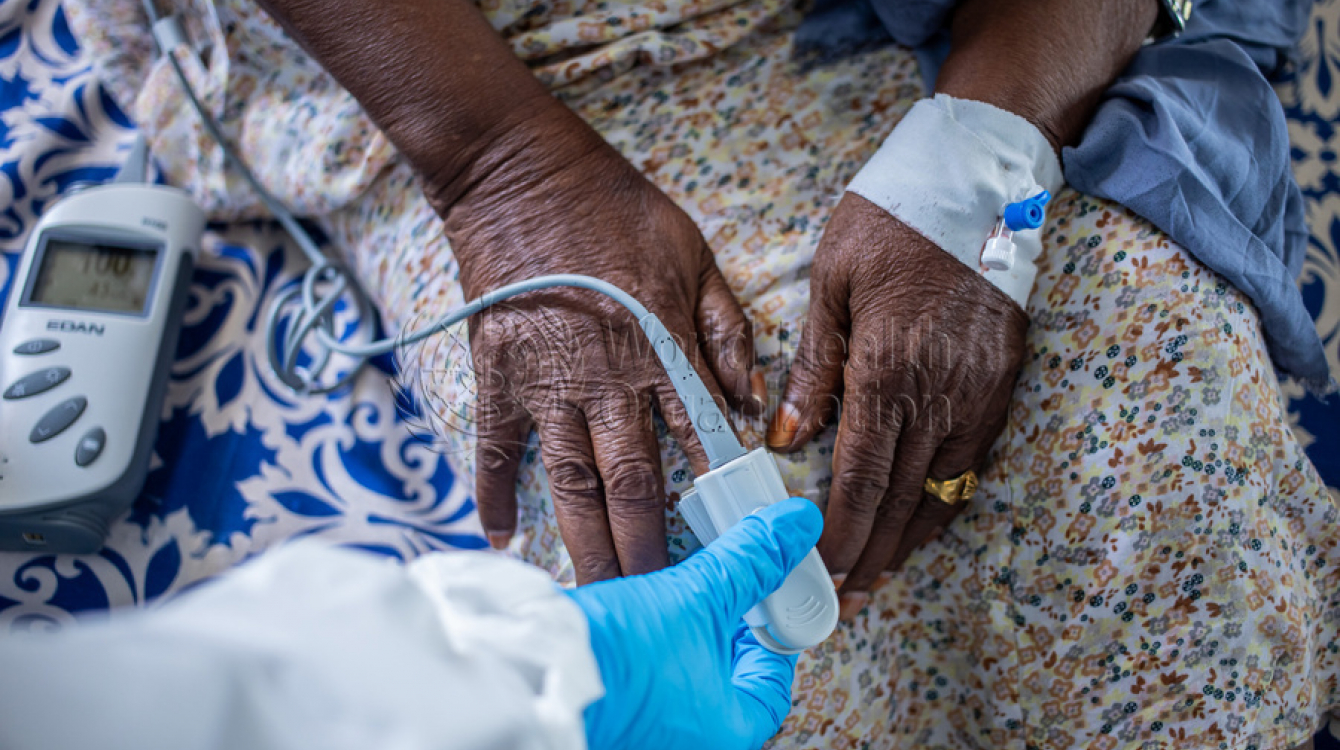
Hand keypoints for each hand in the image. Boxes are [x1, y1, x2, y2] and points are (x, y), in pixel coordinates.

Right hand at [441, 101, 765, 583]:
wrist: (519, 170)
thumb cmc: (616, 209)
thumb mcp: (695, 255)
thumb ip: (727, 330)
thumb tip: (752, 400)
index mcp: (662, 348)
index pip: (698, 443)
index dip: (716, 501)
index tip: (730, 550)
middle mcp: (605, 377)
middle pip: (632, 483)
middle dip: (648, 551)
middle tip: (657, 605)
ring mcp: (544, 380)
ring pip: (569, 482)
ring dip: (584, 543)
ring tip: (594, 595)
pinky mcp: (494, 373)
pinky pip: (494, 447)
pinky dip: (493, 494)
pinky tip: (499, 538)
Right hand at [568, 497, 822, 749]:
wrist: (528, 670)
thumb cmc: (619, 654)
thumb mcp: (696, 597)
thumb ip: (750, 562)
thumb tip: (794, 528)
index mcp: (728, 733)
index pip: (771, 684)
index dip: (770, 634)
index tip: (760, 599)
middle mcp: (690, 745)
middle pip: (727, 682)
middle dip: (723, 632)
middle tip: (716, 593)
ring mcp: (649, 737)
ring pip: (685, 681)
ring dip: (683, 639)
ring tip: (674, 599)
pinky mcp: (614, 723)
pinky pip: (649, 685)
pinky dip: (651, 652)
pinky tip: (636, 621)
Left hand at [766, 193, 1026, 614]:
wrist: (980, 184)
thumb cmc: (891, 223)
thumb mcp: (832, 280)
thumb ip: (813, 367)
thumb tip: (789, 438)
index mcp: (887, 368)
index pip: (859, 476)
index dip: (838, 532)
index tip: (817, 572)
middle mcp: (940, 394)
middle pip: (899, 498)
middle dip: (868, 556)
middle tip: (842, 601)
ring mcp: (979, 395)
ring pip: (940, 491)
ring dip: (905, 540)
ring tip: (876, 578)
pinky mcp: (1003, 387)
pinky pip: (971, 465)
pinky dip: (942, 503)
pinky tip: (919, 524)